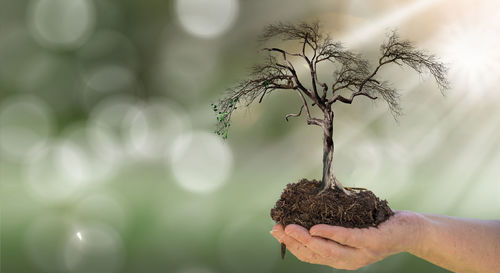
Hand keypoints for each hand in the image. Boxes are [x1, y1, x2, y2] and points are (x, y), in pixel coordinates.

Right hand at [270, 210, 423, 269]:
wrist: (413, 232)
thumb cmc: (380, 227)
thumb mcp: (352, 228)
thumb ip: (333, 227)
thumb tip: (309, 209)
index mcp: (342, 259)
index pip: (311, 256)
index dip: (292, 245)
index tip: (276, 231)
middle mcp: (349, 261)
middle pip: (315, 255)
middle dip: (293, 242)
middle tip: (276, 229)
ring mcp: (361, 254)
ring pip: (328, 250)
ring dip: (305, 240)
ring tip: (290, 228)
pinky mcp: (373, 242)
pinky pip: (348, 239)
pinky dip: (330, 234)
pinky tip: (315, 228)